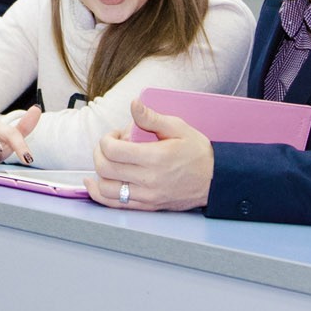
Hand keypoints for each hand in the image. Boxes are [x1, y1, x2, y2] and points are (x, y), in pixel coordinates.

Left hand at [84, 99, 213, 210]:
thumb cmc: (197, 152)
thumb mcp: (178, 127)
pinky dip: (100, 194)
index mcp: (154, 157)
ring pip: (106, 189)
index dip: (107, 139)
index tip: (116, 135)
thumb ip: (151, 117)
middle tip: (110, 146)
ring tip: (105, 162)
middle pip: (105, 168)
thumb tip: (133, 104)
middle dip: (100, 152)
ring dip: (98, 173)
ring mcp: (147, 196)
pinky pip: (116, 205)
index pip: (112, 150)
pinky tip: (95, 183)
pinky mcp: (147, 206)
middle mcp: (148, 179)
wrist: (215, 180)